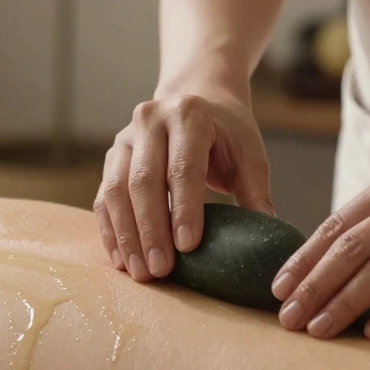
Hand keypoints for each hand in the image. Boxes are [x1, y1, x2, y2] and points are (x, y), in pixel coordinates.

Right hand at [95, 87, 273, 281]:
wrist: (196, 98)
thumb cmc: (226, 132)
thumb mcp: (249, 152)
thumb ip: (256, 192)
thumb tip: (266, 236)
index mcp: (189, 115)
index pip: (183, 166)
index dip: (184, 208)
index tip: (187, 246)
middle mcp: (150, 120)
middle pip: (144, 180)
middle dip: (151, 229)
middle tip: (160, 270)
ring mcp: (126, 138)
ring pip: (117, 190)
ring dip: (127, 235)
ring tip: (141, 272)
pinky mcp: (112, 157)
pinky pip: (104, 197)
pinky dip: (111, 230)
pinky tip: (122, 259)